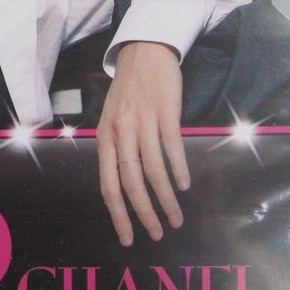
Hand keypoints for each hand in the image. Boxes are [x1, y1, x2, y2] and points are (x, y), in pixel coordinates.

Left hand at [97, 41, 189, 244]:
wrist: (144, 51)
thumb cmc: (128, 89)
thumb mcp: (111, 118)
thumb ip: (115, 148)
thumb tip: (123, 184)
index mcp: (104, 137)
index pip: (108, 185)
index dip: (117, 214)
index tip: (127, 237)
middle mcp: (121, 131)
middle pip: (131, 183)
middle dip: (144, 214)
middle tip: (157, 234)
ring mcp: (143, 121)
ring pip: (153, 170)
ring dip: (166, 198)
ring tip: (175, 218)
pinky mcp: (165, 111)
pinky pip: (172, 146)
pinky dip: (179, 169)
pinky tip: (184, 185)